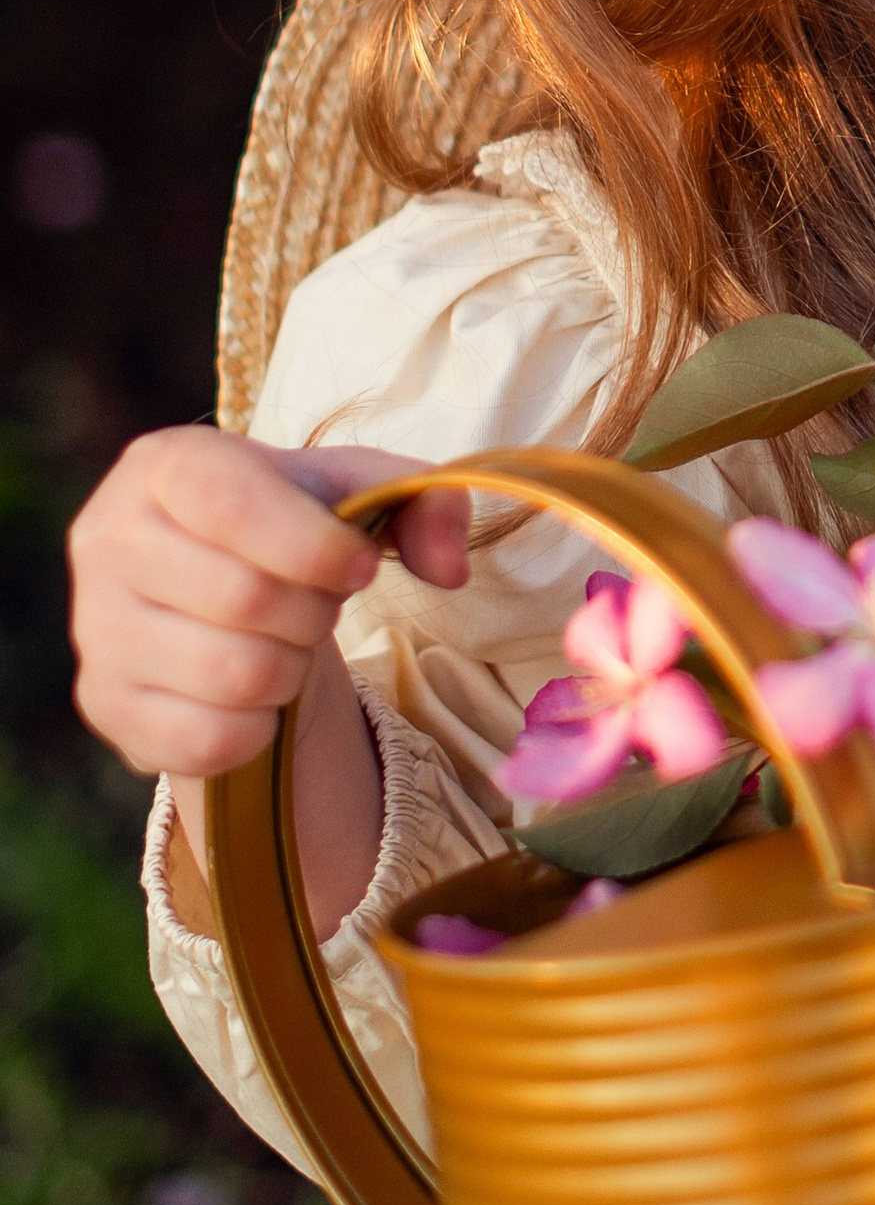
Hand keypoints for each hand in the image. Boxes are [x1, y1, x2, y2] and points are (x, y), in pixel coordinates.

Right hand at [69, 433, 469, 936]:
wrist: (215, 587)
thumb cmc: (286, 525)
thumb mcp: (353, 490)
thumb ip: (423, 501)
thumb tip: (450, 567)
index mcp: (164, 464)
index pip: (234, 505)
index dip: (318, 546)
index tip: (356, 564)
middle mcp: (107, 538)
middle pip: (246, 598)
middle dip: (313, 610)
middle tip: (317, 603)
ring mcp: (94, 627)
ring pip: (234, 675)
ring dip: (291, 668)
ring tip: (283, 640)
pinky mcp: (104, 704)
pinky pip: (211, 739)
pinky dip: (259, 726)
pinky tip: (254, 691)